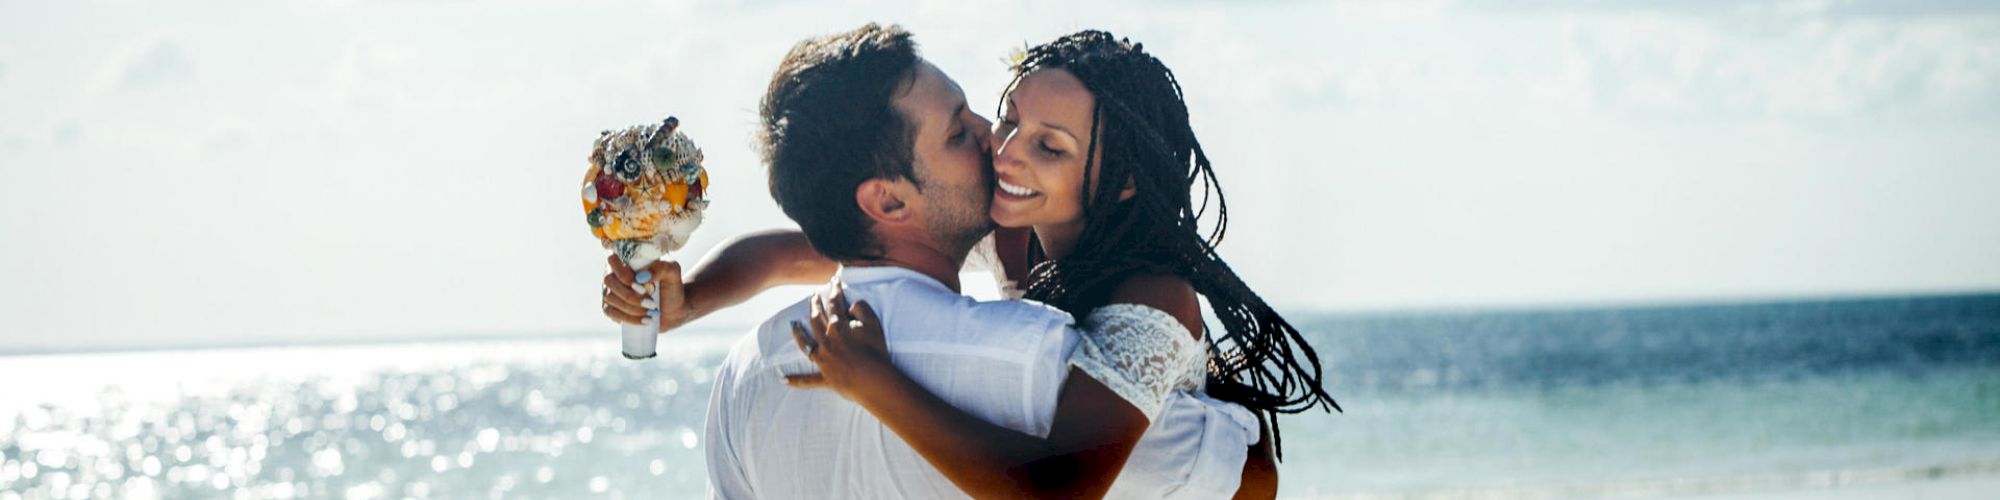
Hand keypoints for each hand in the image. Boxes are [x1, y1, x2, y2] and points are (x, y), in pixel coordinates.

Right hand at [600, 254, 691, 332]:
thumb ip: (662, 268)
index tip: (642, 286)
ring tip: (652, 311)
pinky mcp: (611, 308)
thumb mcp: (673, 272)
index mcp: (626, 260)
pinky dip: (629, 318)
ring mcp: (610, 291)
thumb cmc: (672, 286)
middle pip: (609, 281)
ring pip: (610, 298)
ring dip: (632, 308)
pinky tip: (645, 320)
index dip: (624, 274)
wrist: (674, 308)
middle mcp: (614, 274)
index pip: (612, 260)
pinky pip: (611, 313)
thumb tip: (642, 276)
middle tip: (651, 303)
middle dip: (630, 295)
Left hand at [785, 284, 892, 400]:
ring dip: (798, 333)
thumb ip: (861, 308)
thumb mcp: (874, 323)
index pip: (835, 304)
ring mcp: (823, 359)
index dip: (835, 290)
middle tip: (813, 296)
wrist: (874, 380)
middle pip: (816, 319)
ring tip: (793, 325)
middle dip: (814, 305)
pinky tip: (782, 379)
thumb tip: (850, 306)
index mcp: (838, 326)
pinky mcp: (825, 377)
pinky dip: (795, 380)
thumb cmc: (876, 350)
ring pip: (805, 343)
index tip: (834, 280)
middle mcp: (826, 341)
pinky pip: (807, 379)